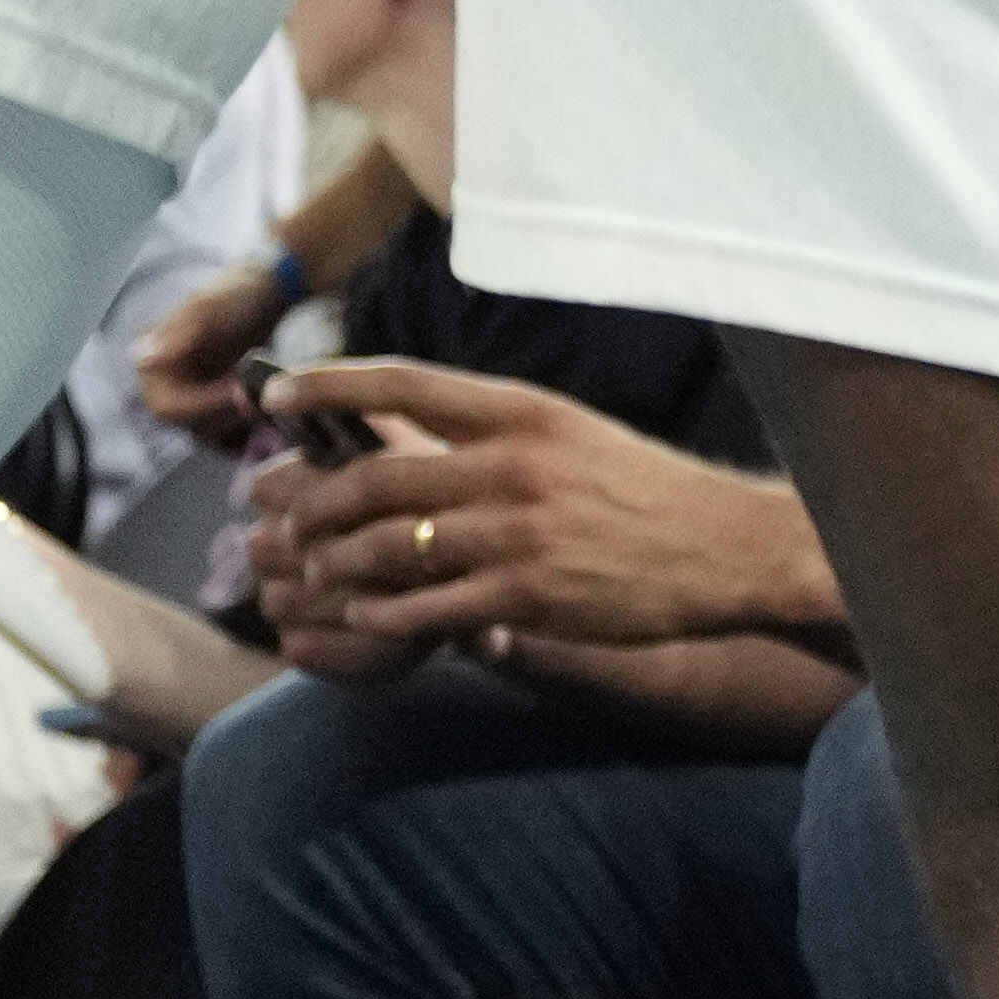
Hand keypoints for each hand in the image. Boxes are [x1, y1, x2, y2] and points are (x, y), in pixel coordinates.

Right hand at [131, 258, 296, 447]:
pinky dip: (249, 431)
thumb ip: (182, 330)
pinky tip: (273, 415)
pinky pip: (227, 435)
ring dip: (241, 424)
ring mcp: (190, 399)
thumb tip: (144, 358)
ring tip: (271, 399)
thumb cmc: (238, 294)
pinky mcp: (214, 409)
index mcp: (152, 364)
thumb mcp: (212, 306)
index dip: (204, 406)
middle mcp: (164, 387)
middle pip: (189, 426)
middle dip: (228, 415)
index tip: (242, 389)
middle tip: (265, 397)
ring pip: (210, 434)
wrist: (267, 293)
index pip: (167, 407)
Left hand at [244, 363, 831, 661]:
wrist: (726, 547)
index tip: (272, 397)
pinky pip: (422, 608)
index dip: (325, 386)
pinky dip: (380, 613)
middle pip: (374, 477)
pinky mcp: (525, 597)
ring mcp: (517, 535)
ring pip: (386, 546)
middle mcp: (514, 466)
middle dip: (312, 502)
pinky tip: (367, 614)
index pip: (401, 384)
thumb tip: (406, 431)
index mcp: (524, 412)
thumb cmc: (645, 490)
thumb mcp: (572, 434)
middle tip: (287, 520)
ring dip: (335, 564)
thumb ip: (494, 432)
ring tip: (319, 573)